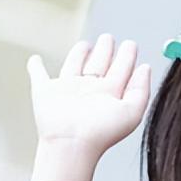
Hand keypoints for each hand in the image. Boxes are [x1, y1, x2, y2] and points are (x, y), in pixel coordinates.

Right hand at [26, 33, 151, 159]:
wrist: (72, 142)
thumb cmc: (102, 132)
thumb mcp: (132, 111)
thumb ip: (141, 90)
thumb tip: (146, 67)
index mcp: (109, 94)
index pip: (120, 71)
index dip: (126, 58)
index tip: (131, 45)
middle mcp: (89, 91)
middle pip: (99, 65)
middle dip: (105, 51)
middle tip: (109, 38)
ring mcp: (67, 90)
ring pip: (75, 66)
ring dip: (79, 54)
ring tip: (86, 44)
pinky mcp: (45, 91)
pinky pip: (39, 75)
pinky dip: (35, 67)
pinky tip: (35, 59)